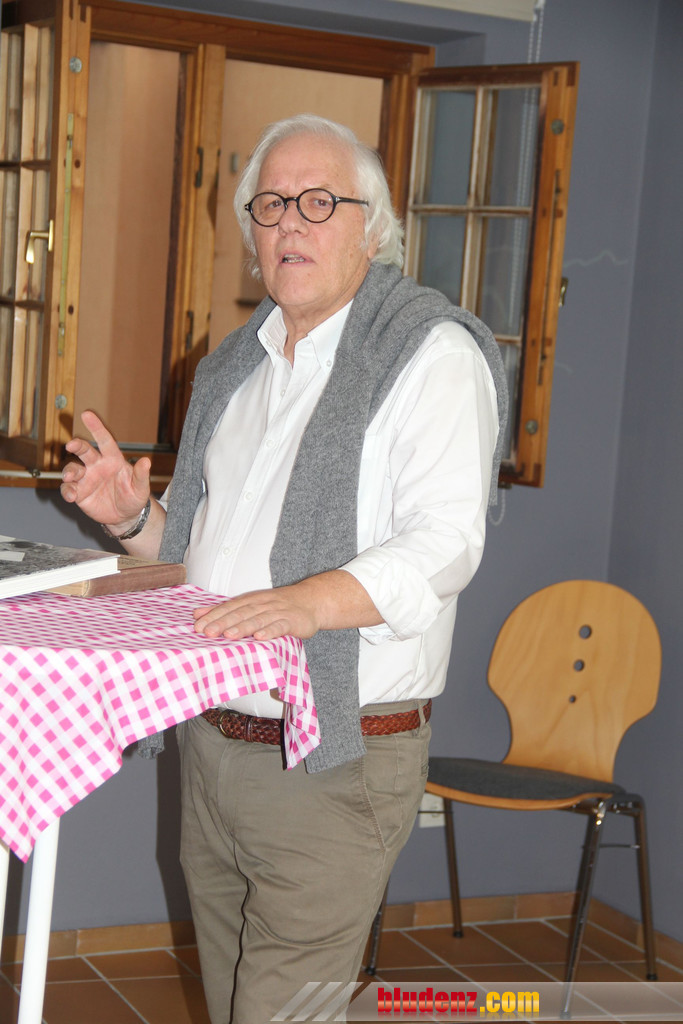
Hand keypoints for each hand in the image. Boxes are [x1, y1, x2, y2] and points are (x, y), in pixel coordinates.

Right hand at [60, 410, 150, 530]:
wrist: (125, 516)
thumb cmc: (134, 497)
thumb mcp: (141, 489)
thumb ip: (141, 475)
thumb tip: (146, 461)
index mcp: (112, 459)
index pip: (104, 440)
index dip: (96, 427)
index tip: (87, 414)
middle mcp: (97, 465)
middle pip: (84, 450)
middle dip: (77, 445)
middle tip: (71, 445)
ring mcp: (86, 478)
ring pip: (72, 469)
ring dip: (69, 471)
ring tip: (70, 478)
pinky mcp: (79, 492)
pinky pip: (68, 488)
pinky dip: (66, 490)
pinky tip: (70, 496)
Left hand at [193, 583, 321, 641]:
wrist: (311, 601)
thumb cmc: (277, 605)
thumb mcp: (250, 603)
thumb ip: (225, 609)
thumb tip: (197, 614)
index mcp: (250, 599)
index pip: (229, 607)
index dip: (213, 616)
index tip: (198, 627)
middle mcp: (262, 603)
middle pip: (240, 613)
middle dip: (223, 622)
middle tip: (208, 632)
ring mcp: (278, 611)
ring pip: (258, 619)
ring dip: (243, 627)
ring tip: (229, 635)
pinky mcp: (292, 621)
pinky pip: (280, 626)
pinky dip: (270, 631)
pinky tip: (260, 637)